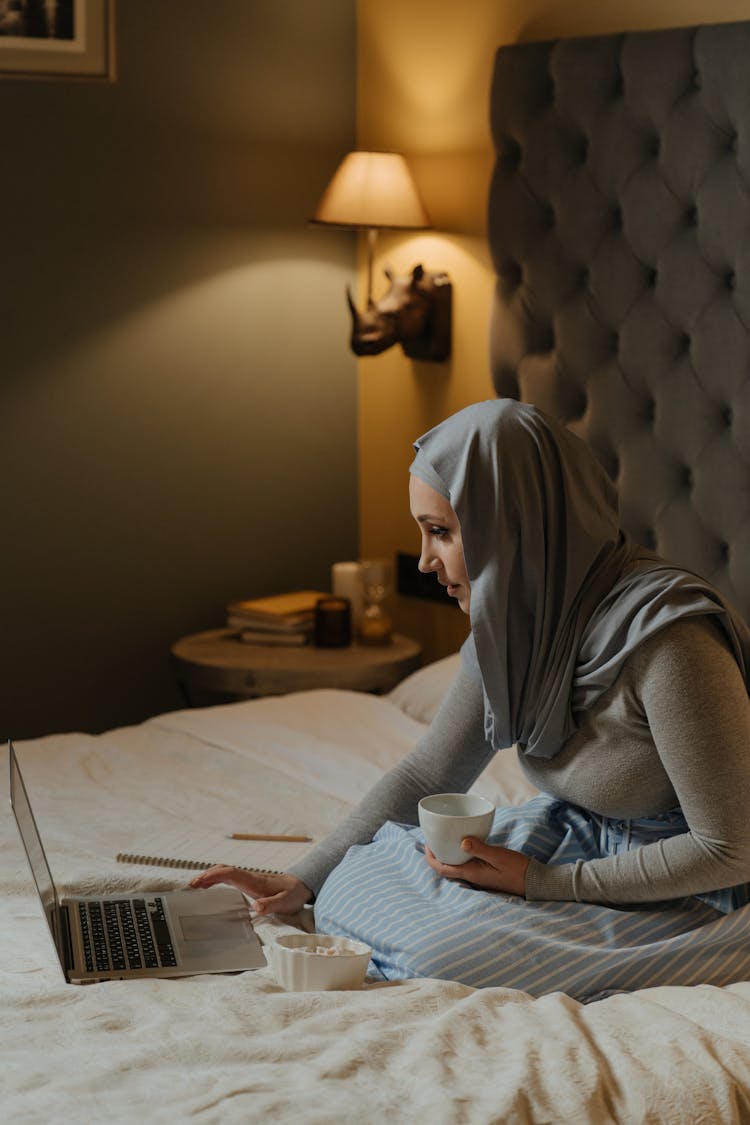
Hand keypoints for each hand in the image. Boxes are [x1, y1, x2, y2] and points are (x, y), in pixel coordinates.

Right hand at [188, 866, 312, 914]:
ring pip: (225, 872)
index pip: (230, 874)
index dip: (213, 876)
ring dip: (209, 876)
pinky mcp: (248, 882)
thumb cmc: (293, 894)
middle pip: (224, 870)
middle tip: (191, 886)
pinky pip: (229, 877)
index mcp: (254, 881)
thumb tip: (255, 907)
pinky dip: (216, 879)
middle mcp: (249, 877)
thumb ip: (271, 905)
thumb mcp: (285, 902)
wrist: (300, 886)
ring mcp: (248, 879)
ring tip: (195, 885)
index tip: (199, 882)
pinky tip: (210, 886)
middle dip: (206, 876)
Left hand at [424, 838, 530, 896]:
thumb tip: (461, 842)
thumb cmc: (517, 869)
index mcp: (471, 873)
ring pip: (457, 866)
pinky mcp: (486, 872)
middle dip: (438, 855)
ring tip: (445, 840)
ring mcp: (479, 876)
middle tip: (434, 839)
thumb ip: (480, 849)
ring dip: (449, 855)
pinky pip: (468, 864)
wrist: (534, 881)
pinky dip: (462, 854)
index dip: (431, 858)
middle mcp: (472, 876)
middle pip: (447, 867)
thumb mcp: (498, 856)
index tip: (427, 844)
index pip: (443, 869)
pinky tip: (465, 844)